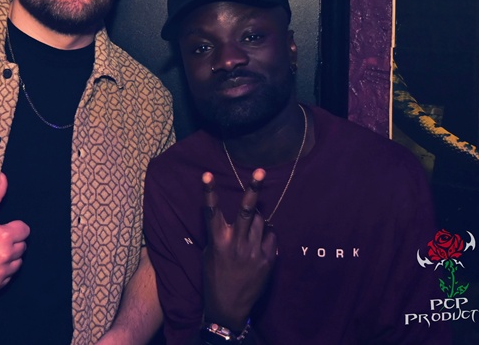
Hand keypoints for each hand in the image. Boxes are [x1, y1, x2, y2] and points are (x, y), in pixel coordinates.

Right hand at [0, 173, 29, 291]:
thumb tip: (4, 177)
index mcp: (4, 236)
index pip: (24, 231)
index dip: (14, 228)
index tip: (1, 229)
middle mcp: (5, 256)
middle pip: (22, 247)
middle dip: (11, 242)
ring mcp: (0, 273)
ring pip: (17, 263)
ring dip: (9, 258)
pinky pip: (8, 277)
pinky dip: (2, 272)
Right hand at [202, 169, 276, 330]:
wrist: (228, 307)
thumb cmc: (214, 277)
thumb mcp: (210, 254)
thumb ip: (220, 234)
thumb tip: (234, 218)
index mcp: (218, 241)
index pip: (212, 211)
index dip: (209, 191)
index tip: (207, 175)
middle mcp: (236, 243)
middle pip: (247, 210)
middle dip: (253, 188)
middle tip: (260, 171)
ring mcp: (254, 252)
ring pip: (261, 221)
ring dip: (258, 218)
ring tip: (252, 226)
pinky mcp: (267, 261)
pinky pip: (271, 237)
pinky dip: (267, 235)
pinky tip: (261, 243)